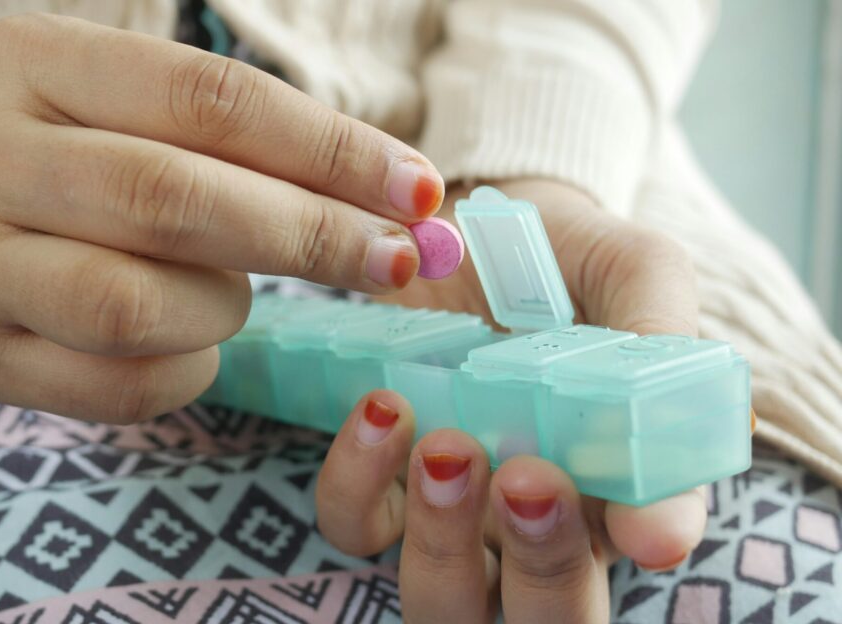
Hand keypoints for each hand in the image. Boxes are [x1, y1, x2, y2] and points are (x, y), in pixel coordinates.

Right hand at [0, 14, 445, 422]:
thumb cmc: (100, 155)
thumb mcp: (159, 116)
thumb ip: (269, 147)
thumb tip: (413, 204)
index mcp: (29, 61)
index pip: (206, 98)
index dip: (327, 149)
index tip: (416, 191)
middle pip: (168, 199)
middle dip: (305, 236)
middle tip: (391, 261)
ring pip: (131, 306)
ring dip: (221, 309)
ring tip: (233, 294)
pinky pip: (113, 383)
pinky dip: (184, 372)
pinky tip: (191, 344)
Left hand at [316, 180, 706, 621]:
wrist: (465, 215)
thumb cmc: (564, 254)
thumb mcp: (632, 272)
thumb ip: (659, 346)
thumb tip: (667, 502)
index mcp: (619, 475)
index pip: (648, 542)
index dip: (646, 542)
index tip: (639, 523)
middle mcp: (536, 515)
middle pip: (545, 615)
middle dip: (543, 570)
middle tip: (530, 481)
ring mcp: (451, 505)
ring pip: (442, 595)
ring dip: (443, 538)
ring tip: (446, 444)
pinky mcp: (377, 474)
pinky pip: (354, 524)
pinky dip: (358, 483)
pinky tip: (381, 407)